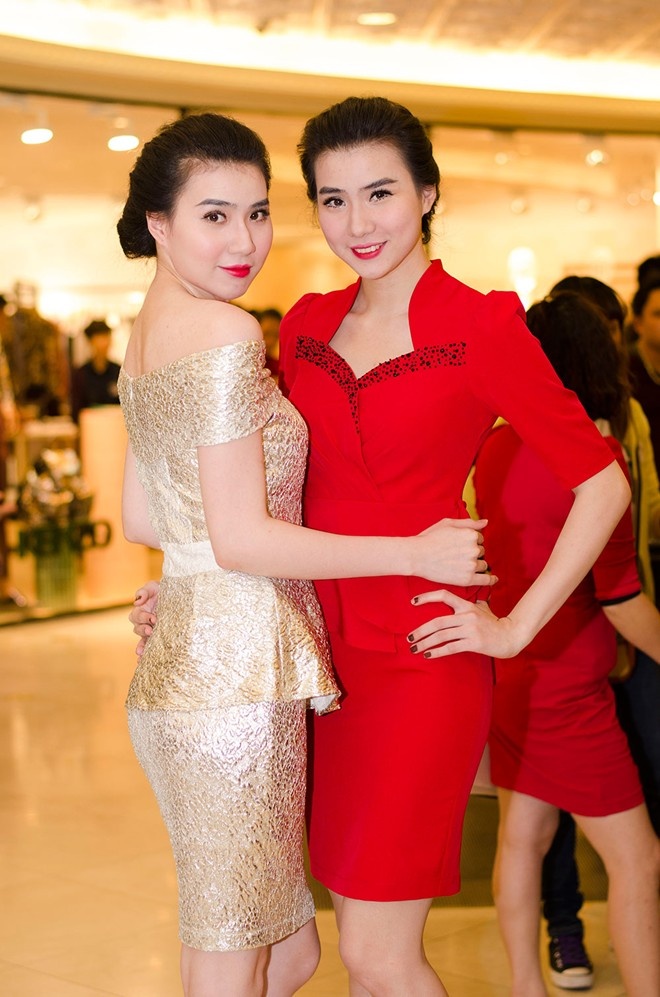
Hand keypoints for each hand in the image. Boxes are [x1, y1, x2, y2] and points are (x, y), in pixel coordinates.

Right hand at [129, 580, 159, 655]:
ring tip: (142, 651)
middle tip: (150, 630)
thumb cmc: (164, 591)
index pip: (136, 615)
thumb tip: (137, 601)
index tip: (153, 618)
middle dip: (143, 630)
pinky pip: (148, 647)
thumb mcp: (154, 587)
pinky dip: (144, 654)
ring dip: (141, 645)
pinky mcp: (157, 638)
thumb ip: (144, 591)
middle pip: (137, 628)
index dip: (143, 617)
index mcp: (141, 610)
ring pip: (141, 640)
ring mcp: (150, 630)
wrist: (179, 597)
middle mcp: (144, 622)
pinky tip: (142, 661)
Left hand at [407, 588, 524, 658]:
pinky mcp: (474, 642)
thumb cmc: (495, 623)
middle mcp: (467, 615)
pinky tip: (428, 655)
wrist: (510, 636)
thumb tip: (463, 600)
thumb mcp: (483, 609)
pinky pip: (451, 647)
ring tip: (415, 648)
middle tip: (409, 638)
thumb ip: (471, 604)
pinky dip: (438, 652)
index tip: (413, 602)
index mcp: (466, 605)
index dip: (427, 597)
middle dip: (421, 631)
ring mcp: (470, 629)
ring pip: (442, 636)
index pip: (444, 595)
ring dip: (425, 643)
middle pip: (437, 622)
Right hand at [413, 518, 497, 586]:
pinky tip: (494, 579)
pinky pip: (486, 580)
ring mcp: (471, 565)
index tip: (458, 545)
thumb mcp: (448, 523)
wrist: (417, 556)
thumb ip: (469, 522)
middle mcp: (474, 549)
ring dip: (475, 564)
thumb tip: (485, 523)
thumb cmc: (430, 538)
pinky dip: (491, 579)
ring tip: (460, 564)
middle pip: (481, 552)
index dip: (469, 542)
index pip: (479, 539)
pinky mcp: (467, 579)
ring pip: (482, 564)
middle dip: (472, 553)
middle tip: (456, 555)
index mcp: (471, 534)